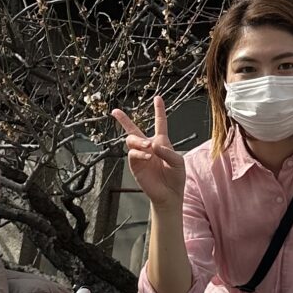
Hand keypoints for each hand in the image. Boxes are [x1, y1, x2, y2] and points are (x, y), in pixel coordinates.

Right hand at [113, 98, 186, 213]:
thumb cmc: (176, 177)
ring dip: (139, 141)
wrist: (169, 194)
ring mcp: (140, 156)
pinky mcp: (135, 166)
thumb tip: (152, 145)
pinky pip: (132, 154)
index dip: (159, 110)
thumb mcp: (178, 162)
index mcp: (162, 142)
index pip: (160, 123)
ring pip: (131, 140)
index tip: (157, 98)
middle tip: (115, 111)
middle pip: (133, 129)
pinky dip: (140, 154)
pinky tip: (148, 156)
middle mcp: (149, 146)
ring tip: (148, 147)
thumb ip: (167, 151)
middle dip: (123, 120)